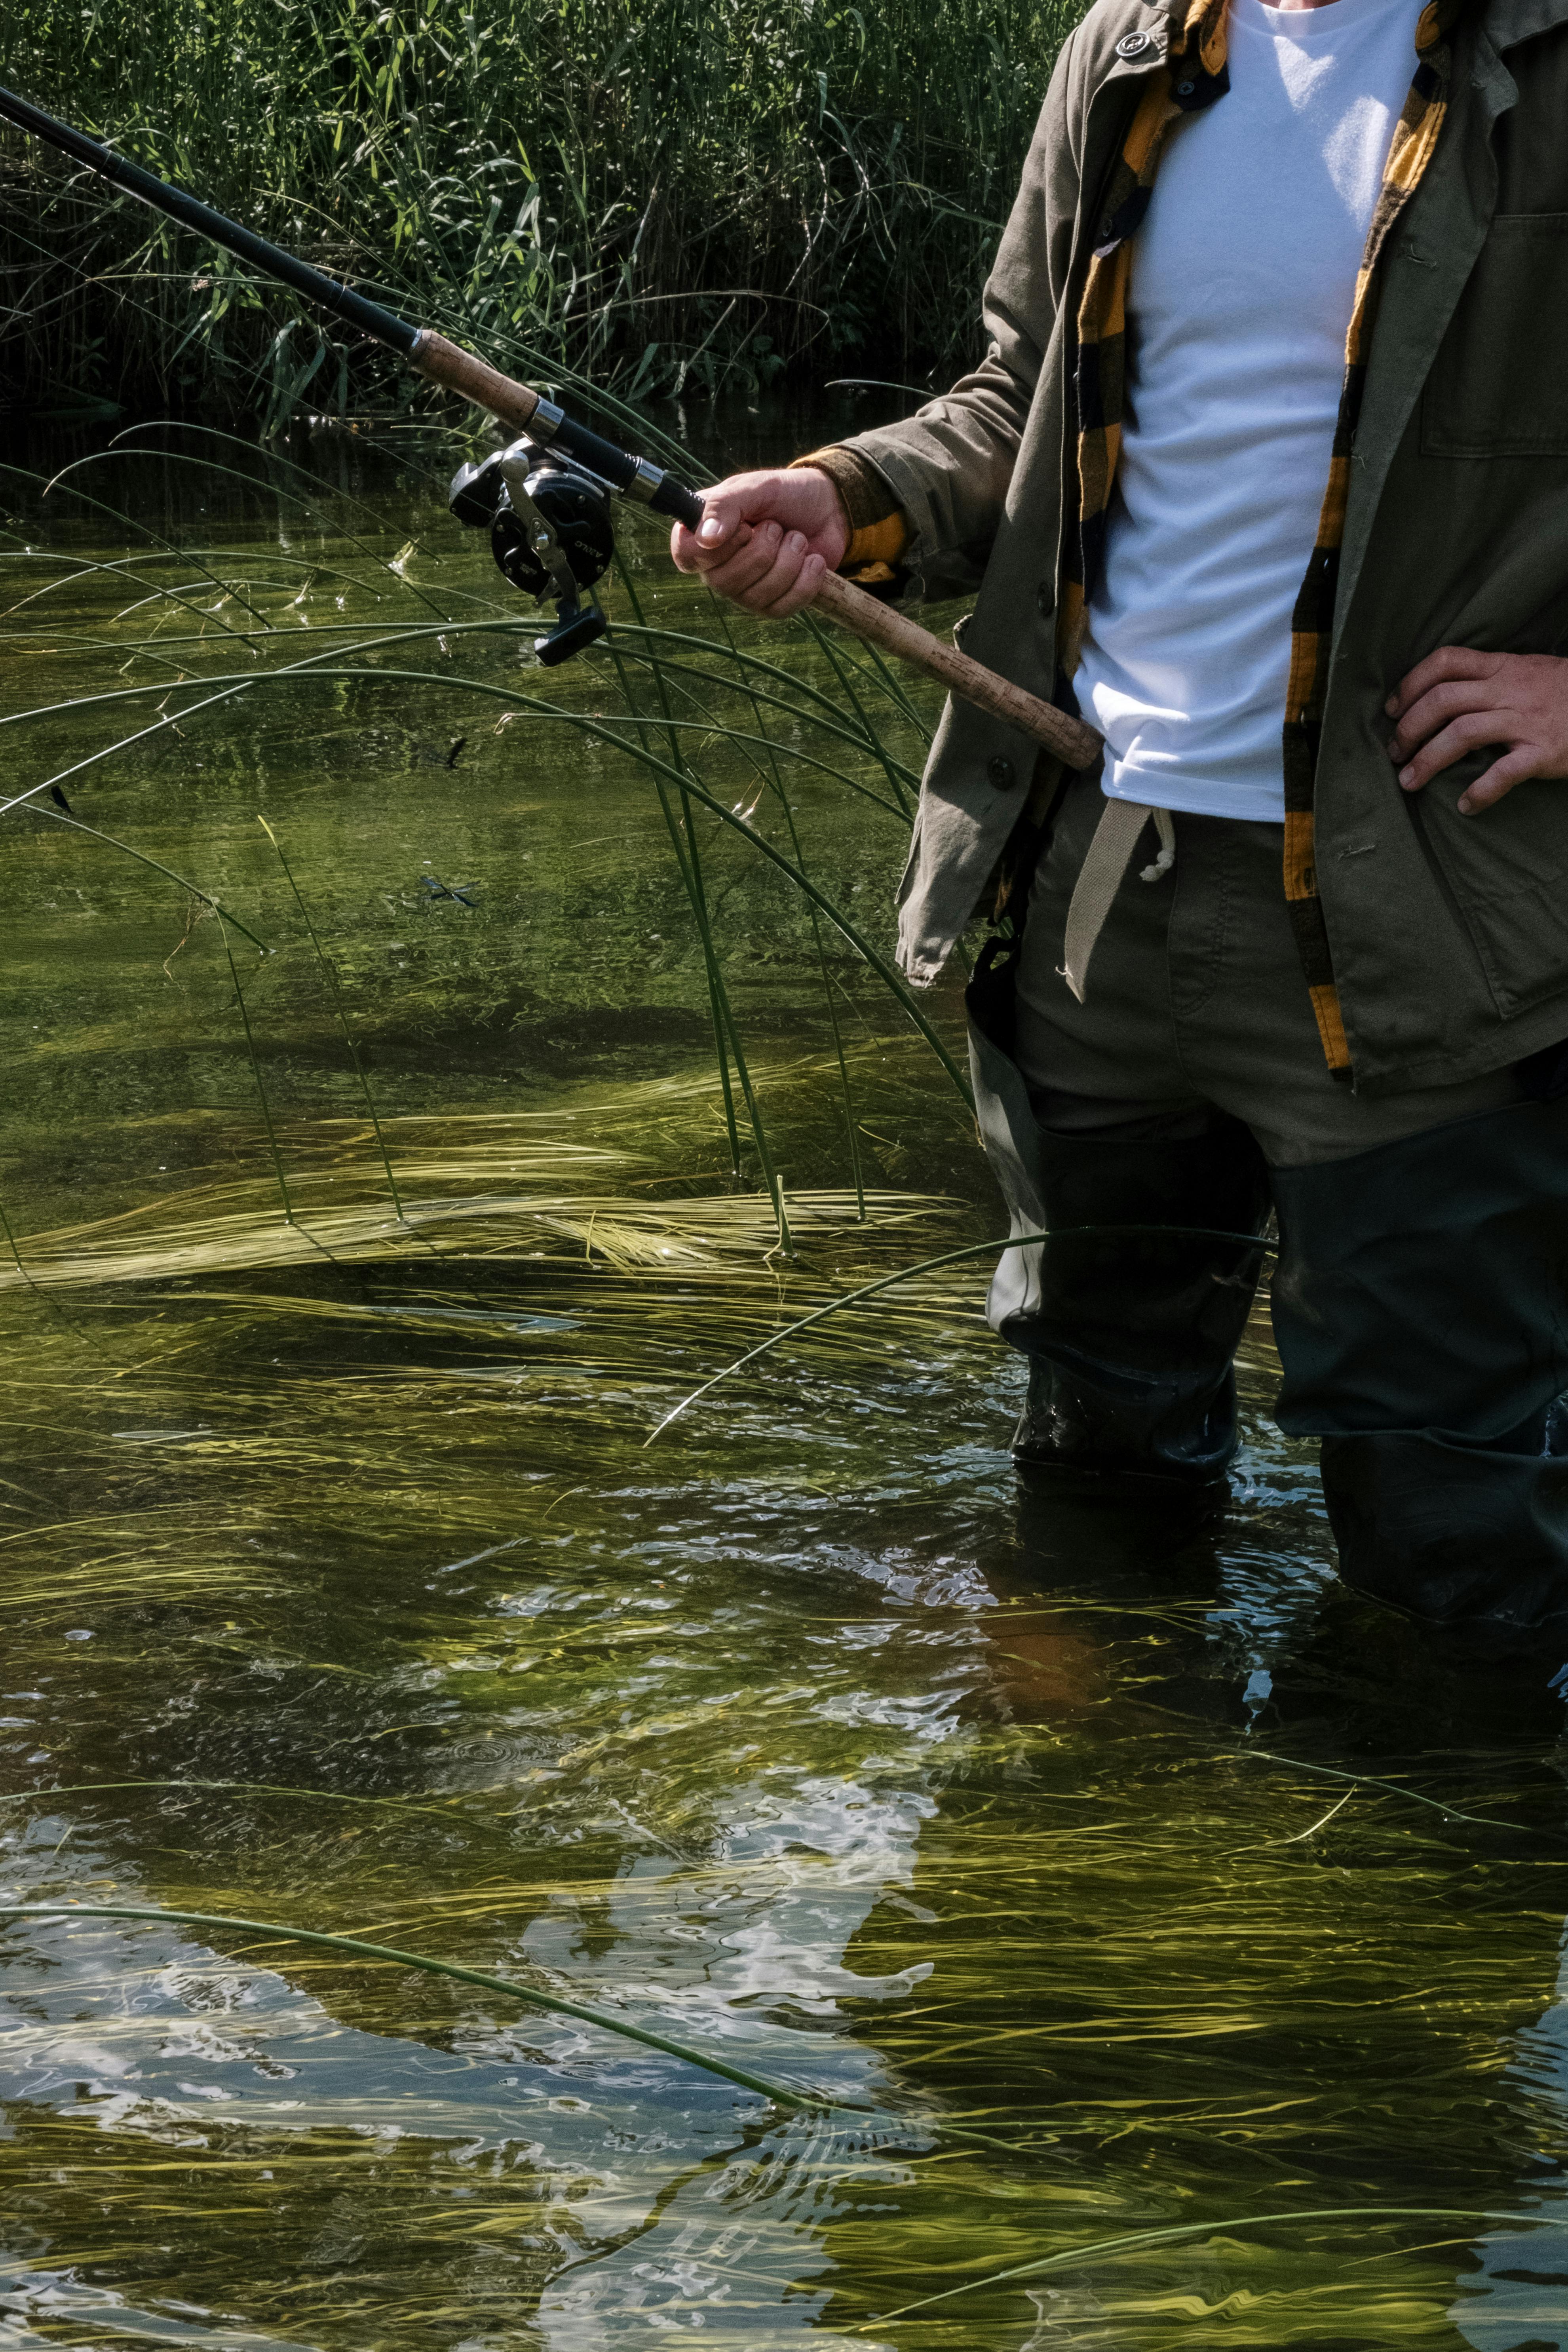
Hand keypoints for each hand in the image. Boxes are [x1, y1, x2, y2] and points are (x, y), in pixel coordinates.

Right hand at [669, 467, 848, 617]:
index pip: (687, 556)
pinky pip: (782, 608)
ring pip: (757, 596)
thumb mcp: (755, 488)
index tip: (745, 527)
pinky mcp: (772, 606)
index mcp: (701, 535)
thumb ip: (726, 506)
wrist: (827, 509)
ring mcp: (743, 592)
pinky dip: (805, 580)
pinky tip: (812, 560)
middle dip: (762, 551)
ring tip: (797, 538)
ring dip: (788, 561)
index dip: (718, 547)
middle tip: (776, 527)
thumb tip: (705, 538)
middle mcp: (716, 569)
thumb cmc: (785, 494)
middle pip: (723, 583)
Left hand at [1385, 648, 1567, 813]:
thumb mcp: (1527, 672)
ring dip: (1428, 760)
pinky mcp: (1543, 752)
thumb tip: (1440, 695)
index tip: (1392, 709)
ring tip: (1409, 781)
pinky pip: (1504, 773)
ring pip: (1462, 733)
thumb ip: (1488, 678)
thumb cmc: (1564, 693)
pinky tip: (1466, 805)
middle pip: (1443, 700)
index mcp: (1503, 668)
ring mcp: (1526, 721)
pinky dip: (1481, 791)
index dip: (1411, 683)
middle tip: (1394, 753)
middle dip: (1409, 728)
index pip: (1446, 661)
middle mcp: (1509, 691)